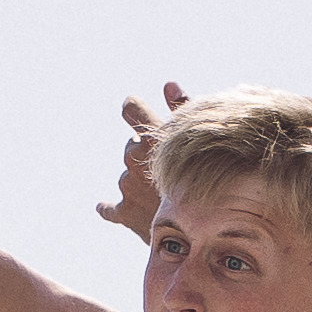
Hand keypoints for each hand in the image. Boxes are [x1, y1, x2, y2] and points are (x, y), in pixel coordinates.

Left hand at [96, 83, 190, 240]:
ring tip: (159, 192)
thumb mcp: (201, 140)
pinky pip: (110, 209)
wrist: (202, 227)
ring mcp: (127, 186)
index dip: (131, 108)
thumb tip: (169, 84)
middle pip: (131, 145)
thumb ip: (182, 109)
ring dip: (137, 180)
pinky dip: (109, 209)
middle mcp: (134, 158)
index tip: (131, 106)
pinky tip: (104, 209)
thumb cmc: (208, 180)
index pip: (131, 109)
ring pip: (127, 175)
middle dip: (143, 152)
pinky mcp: (124, 212)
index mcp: (151, 136)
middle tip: (166, 165)